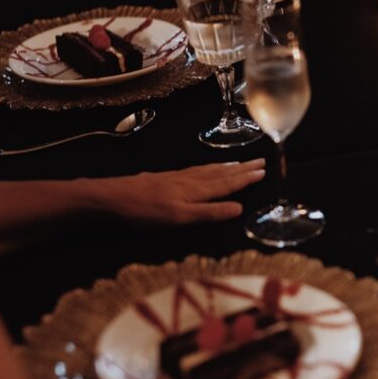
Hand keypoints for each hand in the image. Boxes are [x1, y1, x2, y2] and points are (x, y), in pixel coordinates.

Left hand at [90, 160, 265, 224]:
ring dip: (227, 167)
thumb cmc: (147, 211)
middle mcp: (192, 180)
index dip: (245, 179)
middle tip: (260, 161)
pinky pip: (198, 169)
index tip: (263, 171)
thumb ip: (209, 212)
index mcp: (198, 190)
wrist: (114, 196)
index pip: (228, 184)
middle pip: (222, 173)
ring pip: (210, 170)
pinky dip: (210, 167)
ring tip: (241, 163)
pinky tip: (208, 168)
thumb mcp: (180, 217)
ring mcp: (179, 177)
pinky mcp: (168, 177)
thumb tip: (239, 208)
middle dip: (241, 169)